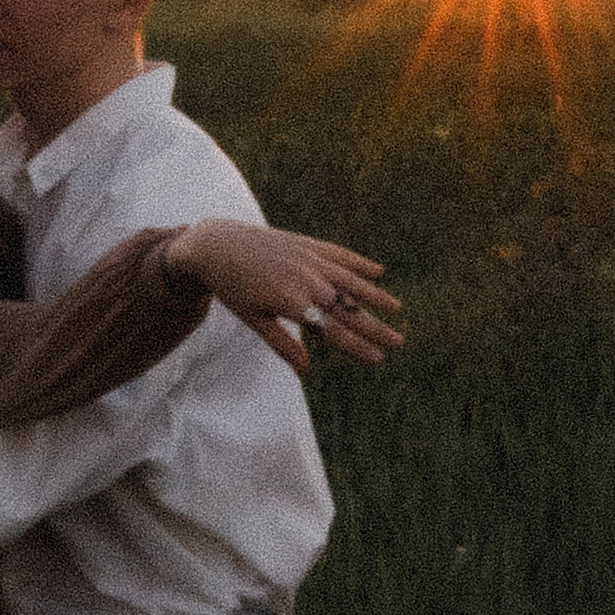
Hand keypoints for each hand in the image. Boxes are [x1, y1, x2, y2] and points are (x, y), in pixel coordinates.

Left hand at [162, 222, 404, 373]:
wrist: (216, 245)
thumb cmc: (232, 288)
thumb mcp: (252, 319)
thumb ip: (281, 343)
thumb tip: (305, 371)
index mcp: (289, 300)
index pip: (330, 329)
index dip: (355, 345)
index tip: (377, 359)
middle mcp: (304, 278)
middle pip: (346, 307)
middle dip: (374, 326)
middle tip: (398, 342)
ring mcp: (308, 258)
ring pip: (349, 279)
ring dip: (374, 295)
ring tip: (396, 308)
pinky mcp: (306, 243)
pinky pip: (339, 254)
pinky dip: (359, 263)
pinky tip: (378, 272)